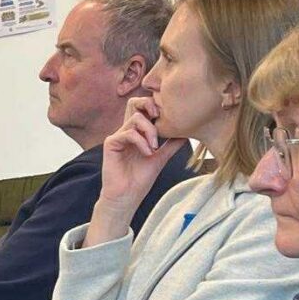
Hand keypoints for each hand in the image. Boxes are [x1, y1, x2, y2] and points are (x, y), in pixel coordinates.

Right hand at [93, 97, 187, 240]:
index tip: (170, 119)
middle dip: (150, 105)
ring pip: (136, 118)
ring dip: (150, 130)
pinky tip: (148, 153)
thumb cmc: (140, 180)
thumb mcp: (161, 157)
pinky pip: (129, 133)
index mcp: (137, 132)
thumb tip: (187, 131)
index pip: (144, 108)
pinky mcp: (111, 143)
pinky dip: (141, 142)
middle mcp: (126, 131)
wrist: (127, 197)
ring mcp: (118, 136)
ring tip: (155, 147)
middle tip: (161, 118)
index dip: (156, 107)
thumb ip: (171, 143)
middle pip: (134, 103)